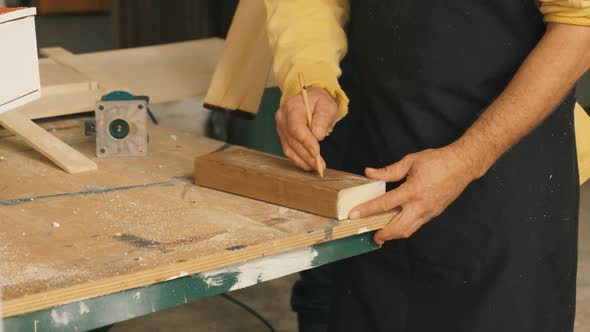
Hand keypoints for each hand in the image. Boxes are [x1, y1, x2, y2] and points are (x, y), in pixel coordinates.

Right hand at [276, 87, 336, 170]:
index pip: (296, 127)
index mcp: (292, 107)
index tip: (316, 152)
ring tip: (317, 167)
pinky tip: (309, 165)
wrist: (309, 99)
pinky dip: (299, 160)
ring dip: (303, 160)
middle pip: (292, 140)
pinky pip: (289, 151)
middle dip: (307, 155)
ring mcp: (281, 128)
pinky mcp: (283, 137)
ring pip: (289, 148)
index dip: (305, 141)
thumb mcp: (327, 104)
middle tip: (320, 165)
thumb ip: (323, 118)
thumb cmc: (319, 101)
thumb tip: (318, 135)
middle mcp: (283, 118)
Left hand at [349, 146, 480, 244]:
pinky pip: (417, 225)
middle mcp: (421, 205)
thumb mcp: (410, 161)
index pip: (385, 203)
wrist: (463, 165)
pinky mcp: (434, 213)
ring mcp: (429, 211)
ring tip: (381, 232)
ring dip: (393, 234)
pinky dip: (404, 227)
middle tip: (370, 233)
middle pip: (398, 228)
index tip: (354, 215)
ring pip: (409, 230)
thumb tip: (369, 173)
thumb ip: (388, 171)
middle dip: (383, 234)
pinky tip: (396, 223)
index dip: (367, 210)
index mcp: (412, 190)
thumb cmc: (438, 161)